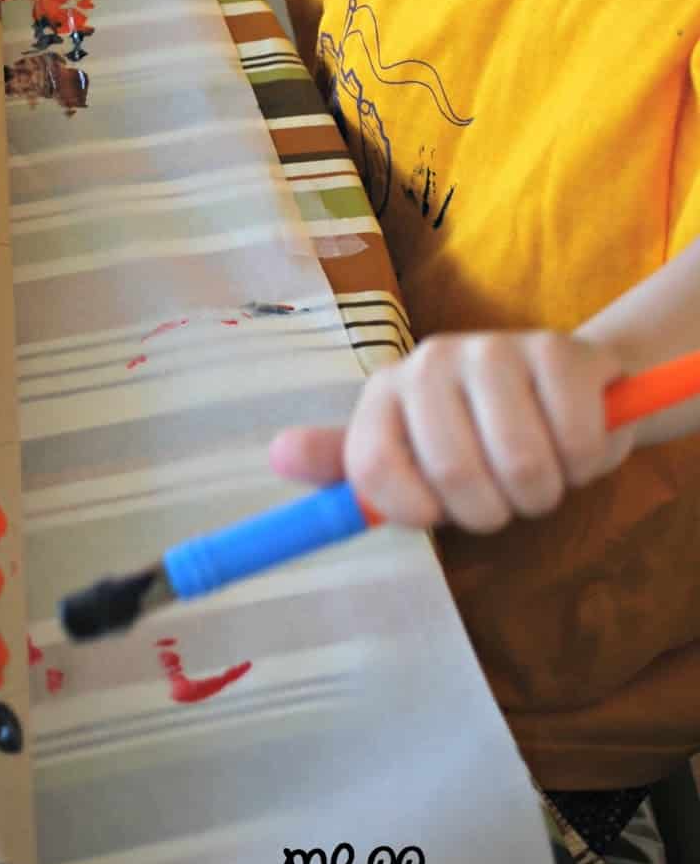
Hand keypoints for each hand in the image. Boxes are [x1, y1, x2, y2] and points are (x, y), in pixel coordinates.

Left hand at [270, 331, 632, 532]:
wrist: (566, 390)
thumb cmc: (480, 436)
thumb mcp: (411, 456)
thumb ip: (348, 465)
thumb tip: (277, 455)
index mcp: (386, 391)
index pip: (373, 468)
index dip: (412, 509)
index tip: (438, 514)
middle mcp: (431, 361)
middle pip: (453, 474)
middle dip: (491, 510)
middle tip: (504, 495)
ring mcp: (496, 349)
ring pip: (521, 465)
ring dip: (543, 492)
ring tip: (541, 469)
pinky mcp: (559, 351)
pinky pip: (577, 442)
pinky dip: (586, 464)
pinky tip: (577, 442)